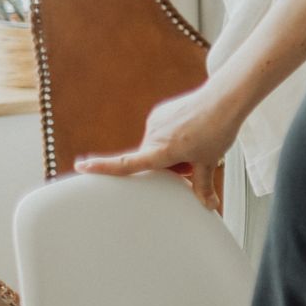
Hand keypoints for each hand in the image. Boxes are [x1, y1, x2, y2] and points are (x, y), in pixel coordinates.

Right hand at [74, 82, 240, 208]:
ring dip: (171, 150)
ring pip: (156, 146)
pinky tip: (192, 130)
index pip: (126, 163)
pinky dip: (172, 136)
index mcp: (162, 150)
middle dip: (168, 165)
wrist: (224, 100)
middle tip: (193, 160)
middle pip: (151, 160)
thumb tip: (209, 205)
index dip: (102, 168)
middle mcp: (153, 135)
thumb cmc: (217, 130)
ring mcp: (155, 122)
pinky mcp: (160, 112)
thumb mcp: (209, 162)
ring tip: (196, 142)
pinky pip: (161, 131)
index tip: (81, 167)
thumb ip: (203, 185)